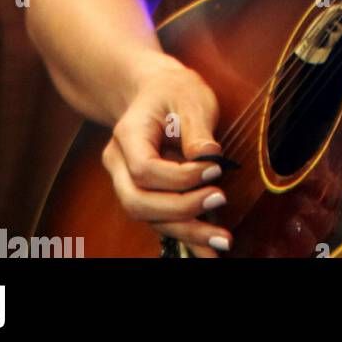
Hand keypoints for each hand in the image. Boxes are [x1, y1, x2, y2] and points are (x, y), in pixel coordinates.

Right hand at [101, 54, 232, 258]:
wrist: (154, 90)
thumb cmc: (173, 89)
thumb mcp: (189, 94)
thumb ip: (197, 127)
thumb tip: (209, 157)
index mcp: (127, 134)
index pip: (144, 169)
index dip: (179, 176)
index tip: (214, 170)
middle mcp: (119, 164)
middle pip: (138, 202)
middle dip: (180, 209)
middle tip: (219, 199)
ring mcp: (128, 182)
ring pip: (148, 218)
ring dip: (186, 231)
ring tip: (222, 240)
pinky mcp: (146, 194)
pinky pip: (161, 220)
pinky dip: (185, 238)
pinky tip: (208, 252)